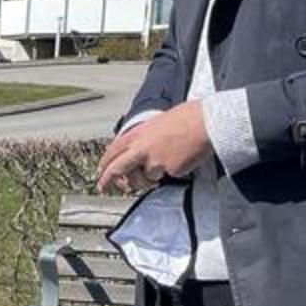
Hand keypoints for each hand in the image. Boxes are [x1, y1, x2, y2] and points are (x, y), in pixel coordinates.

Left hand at [96, 102, 210, 194]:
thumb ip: (144, 138)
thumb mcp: (156, 123)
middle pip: (118, 169)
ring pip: (144, 178)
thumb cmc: (186, 118)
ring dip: (149, 178)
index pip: (113, 152)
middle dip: (107, 181)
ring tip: (162, 163)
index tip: (99, 173)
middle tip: (102, 188)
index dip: (104, 165)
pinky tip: (181, 158)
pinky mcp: (170, 170)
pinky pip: (168, 176)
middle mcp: (142, 149)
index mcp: (137, 134)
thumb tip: (139, 151)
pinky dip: (172, 171)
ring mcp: (155, 161)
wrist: (206, 121)